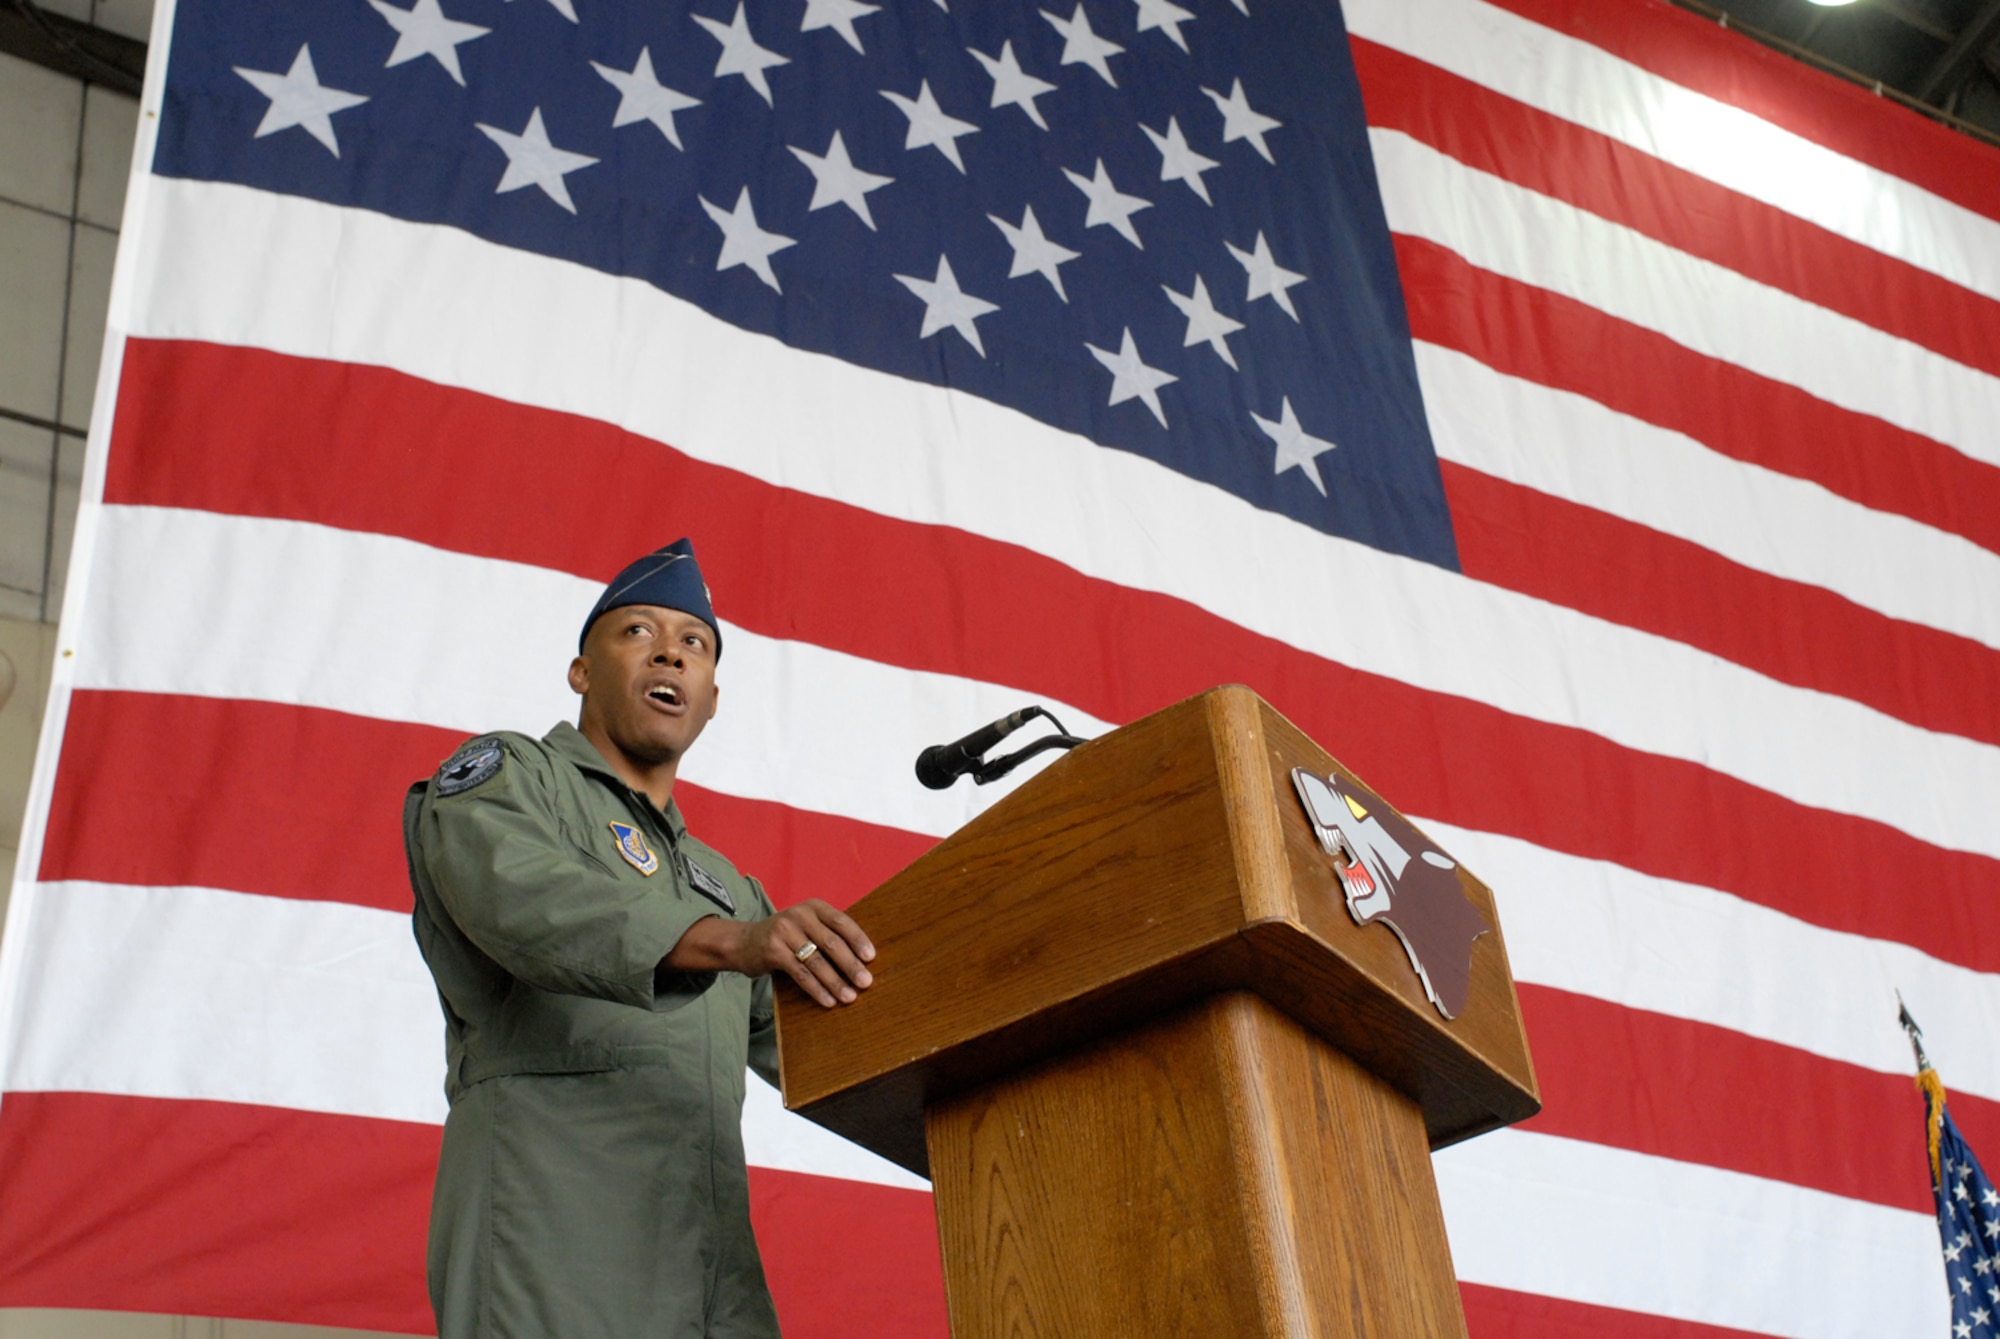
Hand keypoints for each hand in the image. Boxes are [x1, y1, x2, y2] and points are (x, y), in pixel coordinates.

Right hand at [664, 901, 875, 1007]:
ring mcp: (784, 932)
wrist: (743, 942)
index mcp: (813, 907)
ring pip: (816, 961)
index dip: (858, 939)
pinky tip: (828, 1001)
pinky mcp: (773, 951)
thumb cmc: (785, 937)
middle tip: (866, 982)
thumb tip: (863, 961)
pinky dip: (816, 989)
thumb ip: (828, 935)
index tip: (871, 958)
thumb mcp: (806, 926)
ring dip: (835, 982)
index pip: (841, 922)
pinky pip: (800, 973)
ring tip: (849, 997)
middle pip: (831, 943)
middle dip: (850, 965)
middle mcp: (799, 915)